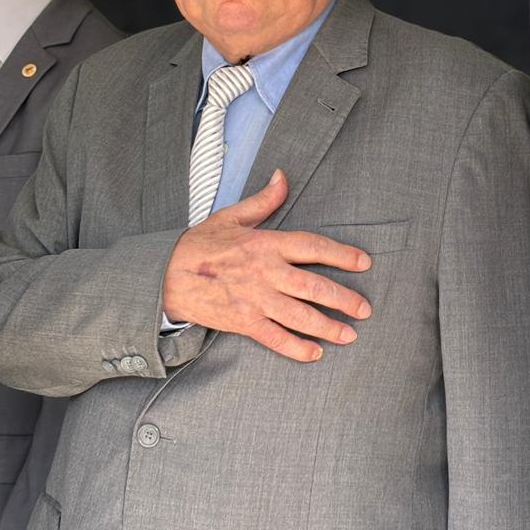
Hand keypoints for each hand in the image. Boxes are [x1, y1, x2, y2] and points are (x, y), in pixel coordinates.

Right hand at [162, 169, 371, 360]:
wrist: (165, 276)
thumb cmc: (200, 245)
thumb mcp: (232, 216)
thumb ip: (264, 201)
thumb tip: (282, 176)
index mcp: (266, 244)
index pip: (313, 247)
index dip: (342, 255)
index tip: (364, 262)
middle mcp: (266, 273)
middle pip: (314, 287)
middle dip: (344, 299)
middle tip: (365, 309)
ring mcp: (256, 300)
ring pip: (301, 316)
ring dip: (329, 327)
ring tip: (350, 335)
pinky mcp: (243, 322)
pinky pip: (275, 338)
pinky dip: (297, 348)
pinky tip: (315, 353)